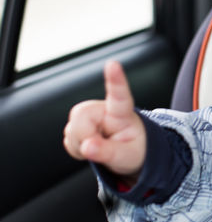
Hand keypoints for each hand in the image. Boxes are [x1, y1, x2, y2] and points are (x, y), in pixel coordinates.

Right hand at [63, 61, 145, 181]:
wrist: (129, 152)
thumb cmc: (132, 150)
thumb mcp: (126, 157)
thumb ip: (108, 152)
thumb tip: (87, 147)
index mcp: (123, 113)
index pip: (119, 95)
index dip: (115, 80)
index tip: (113, 64)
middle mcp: (104, 109)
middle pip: (80, 116)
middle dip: (84, 138)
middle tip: (100, 148)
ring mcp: (89, 115)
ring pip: (71, 129)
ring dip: (81, 145)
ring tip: (99, 147)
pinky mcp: (79, 122)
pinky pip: (68, 138)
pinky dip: (77, 148)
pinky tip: (90, 147)